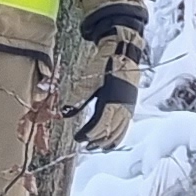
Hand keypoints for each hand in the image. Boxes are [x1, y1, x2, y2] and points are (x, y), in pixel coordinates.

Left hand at [72, 12, 145, 150]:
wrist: (123, 50)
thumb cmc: (105, 64)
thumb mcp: (89, 80)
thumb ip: (79, 98)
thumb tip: (64, 114)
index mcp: (111, 99)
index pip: (99, 124)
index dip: (88, 133)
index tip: (79, 138)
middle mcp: (122, 105)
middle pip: (110, 130)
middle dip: (97, 140)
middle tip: (86, 145)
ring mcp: (128, 105)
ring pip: (119, 130)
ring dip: (108, 140)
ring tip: (97, 146)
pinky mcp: (131, 104)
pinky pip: (125, 125)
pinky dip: (118, 134)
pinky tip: (110, 139)